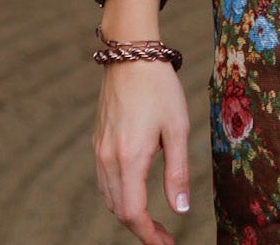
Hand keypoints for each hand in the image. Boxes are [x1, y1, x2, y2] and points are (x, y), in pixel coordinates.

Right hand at [93, 60, 191, 244]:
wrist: (131, 53)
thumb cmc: (159, 87)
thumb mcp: (177, 127)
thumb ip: (178, 172)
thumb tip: (181, 209)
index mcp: (129, 158)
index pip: (133, 214)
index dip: (150, 235)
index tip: (167, 244)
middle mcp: (108, 158)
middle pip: (119, 211)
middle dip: (141, 229)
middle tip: (165, 235)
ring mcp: (99, 150)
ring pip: (109, 198)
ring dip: (129, 213)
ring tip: (152, 219)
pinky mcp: (98, 141)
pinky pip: (104, 181)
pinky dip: (118, 195)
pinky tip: (135, 191)